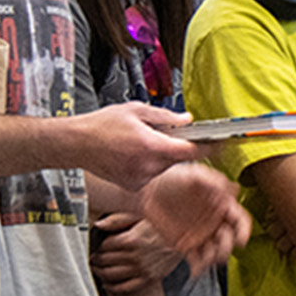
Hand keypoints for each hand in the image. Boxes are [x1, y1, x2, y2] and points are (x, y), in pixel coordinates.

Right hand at [74, 103, 199, 191]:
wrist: (76, 143)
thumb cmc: (102, 125)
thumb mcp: (136, 110)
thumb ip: (166, 116)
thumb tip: (187, 120)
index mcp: (151, 146)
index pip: (190, 151)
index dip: (207, 147)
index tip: (219, 143)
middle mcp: (147, 166)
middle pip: (177, 158)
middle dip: (176, 146)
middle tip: (163, 133)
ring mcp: (139, 178)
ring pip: (164, 167)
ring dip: (161, 155)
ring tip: (140, 141)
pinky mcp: (132, 185)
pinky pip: (151, 173)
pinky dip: (149, 164)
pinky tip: (132, 153)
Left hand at [90, 212, 183, 293]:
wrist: (185, 239)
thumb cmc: (162, 226)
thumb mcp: (140, 216)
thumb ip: (117, 220)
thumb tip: (98, 224)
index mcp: (132, 239)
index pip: (105, 246)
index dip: (98, 246)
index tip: (97, 247)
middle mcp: (136, 256)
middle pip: (106, 260)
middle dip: (97, 260)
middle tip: (94, 259)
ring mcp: (142, 269)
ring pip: (112, 275)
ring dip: (101, 273)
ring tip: (97, 269)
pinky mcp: (148, 279)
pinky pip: (125, 287)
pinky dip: (113, 287)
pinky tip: (108, 284)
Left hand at [138, 164, 250, 273]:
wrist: (149, 192)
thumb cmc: (173, 178)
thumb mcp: (194, 174)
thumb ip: (213, 180)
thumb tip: (233, 189)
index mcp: (223, 205)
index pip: (240, 220)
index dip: (244, 231)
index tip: (241, 240)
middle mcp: (215, 223)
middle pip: (229, 240)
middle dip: (227, 248)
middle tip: (220, 251)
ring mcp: (202, 236)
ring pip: (215, 253)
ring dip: (214, 260)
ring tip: (206, 261)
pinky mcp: (187, 246)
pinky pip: (197, 260)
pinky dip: (198, 268)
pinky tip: (195, 271)